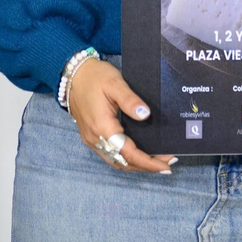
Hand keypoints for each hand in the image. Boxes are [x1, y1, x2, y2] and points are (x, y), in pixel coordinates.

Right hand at [66, 59, 175, 174]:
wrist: (73, 75)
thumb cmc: (94, 77)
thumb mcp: (115, 83)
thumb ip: (130, 100)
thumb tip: (146, 115)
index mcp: (102, 127)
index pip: (128, 153)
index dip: (148, 162)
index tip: (166, 165)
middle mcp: (95, 138)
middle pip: (123, 162)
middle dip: (146, 166)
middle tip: (168, 163)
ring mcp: (91, 139)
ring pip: (116, 161)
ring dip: (136, 164)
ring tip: (157, 161)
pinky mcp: (91, 137)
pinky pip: (110, 154)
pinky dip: (126, 158)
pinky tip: (139, 153)